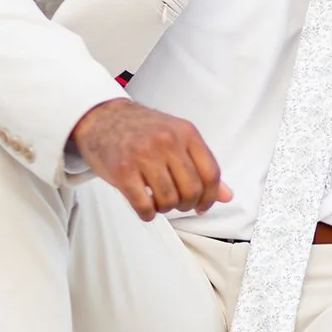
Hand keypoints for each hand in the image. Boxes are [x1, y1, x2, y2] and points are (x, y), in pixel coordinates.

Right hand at [70, 99, 230, 221]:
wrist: (103, 117)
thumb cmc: (142, 130)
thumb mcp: (177, 137)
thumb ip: (202, 165)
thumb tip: (227, 196)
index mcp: (186, 133)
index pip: (211, 173)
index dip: (210, 197)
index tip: (202, 206)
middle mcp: (167, 142)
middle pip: (192, 189)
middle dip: (187, 204)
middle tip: (177, 203)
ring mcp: (144, 155)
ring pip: (169, 199)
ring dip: (166, 208)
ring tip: (158, 201)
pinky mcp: (122, 171)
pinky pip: (144, 205)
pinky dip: (148, 214)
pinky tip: (145, 208)